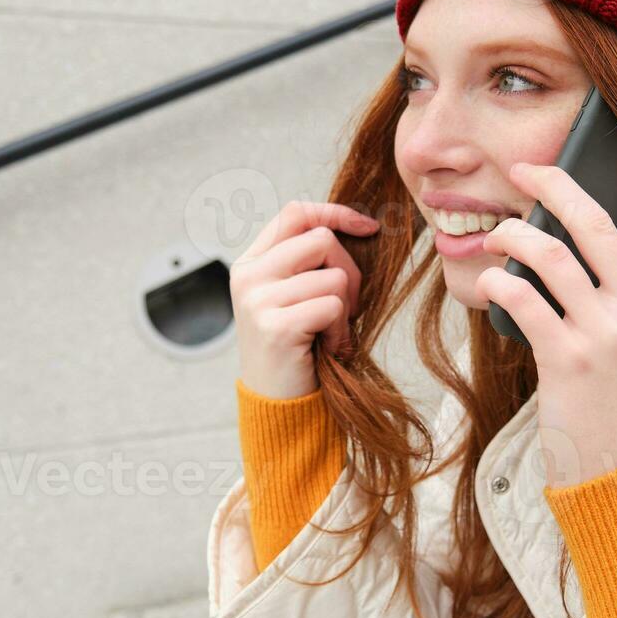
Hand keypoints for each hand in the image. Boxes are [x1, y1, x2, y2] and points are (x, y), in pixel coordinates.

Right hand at [230, 201, 379, 399]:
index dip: (336, 213)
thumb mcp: (293, 296)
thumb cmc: (297, 348)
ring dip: (345, 309)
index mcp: (251, 263)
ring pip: (334, 276)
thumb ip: (308, 262)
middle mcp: (248, 276)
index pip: (295, 213)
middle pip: (321, 239)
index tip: (368, 227)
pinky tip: (327, 348)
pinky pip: (333, 306)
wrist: (277, 404)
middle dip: (350, 270)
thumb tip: (358, 224)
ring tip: (329, 333)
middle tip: (345, 307)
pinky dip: (340, 331)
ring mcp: (258, 300)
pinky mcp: (276, 326)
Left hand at [479, 138, 616, 487]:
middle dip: (556, 185)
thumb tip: (575, 245)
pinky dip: (498, 282)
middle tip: (526, 169)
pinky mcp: (570, 359)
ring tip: (494, 235)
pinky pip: (523, 298)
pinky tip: (488, 282)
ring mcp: (610, 335)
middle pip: (597, 224)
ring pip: (553, 254)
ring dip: (513, 234)